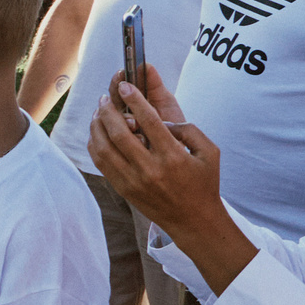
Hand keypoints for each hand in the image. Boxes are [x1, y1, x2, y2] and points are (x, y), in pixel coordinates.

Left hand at [86, 67, 217, 230]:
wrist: (194, 220)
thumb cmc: (204, 183)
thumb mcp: (209, 152)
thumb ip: (190, 130)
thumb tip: (163, 121)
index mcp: (173, 156)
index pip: (149, 121)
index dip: (134, 99)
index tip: (125, 85)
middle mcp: (150, 168)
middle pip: (119, 132)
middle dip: (108, 110)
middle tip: (105, 97)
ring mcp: (133, 180)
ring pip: (104, 148)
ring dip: (97, 126)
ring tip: (98, 112)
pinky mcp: (122, 189)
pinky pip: (101, 163)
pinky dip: (95, 145)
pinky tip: (96, 133)